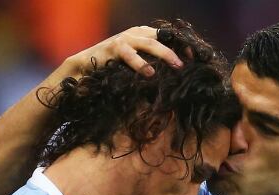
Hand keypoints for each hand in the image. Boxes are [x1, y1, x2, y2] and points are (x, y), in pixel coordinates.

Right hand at [64, 26, 183, 77]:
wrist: (85, 67)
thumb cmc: (113, 68)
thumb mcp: (136, 64)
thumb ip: (152, 65)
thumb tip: (174, 77)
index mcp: (143, 35)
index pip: (167, 37)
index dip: (182, 45)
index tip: (194, 58)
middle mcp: (135, 34)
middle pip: (162, 37)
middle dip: (178, 49)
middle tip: (190, 62)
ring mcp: (124, 39)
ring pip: (149, 43)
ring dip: (164, 54)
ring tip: (176, 66)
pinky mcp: (113, 48)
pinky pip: (129, 55)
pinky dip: (140, 63)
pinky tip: (149, 73)